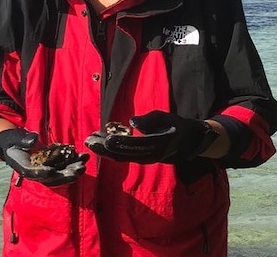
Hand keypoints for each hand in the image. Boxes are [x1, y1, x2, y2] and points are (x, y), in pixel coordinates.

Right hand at [0, 128, 87, 185]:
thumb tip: (34, 140)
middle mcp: (36, 172)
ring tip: (84, 163)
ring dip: (73, 169)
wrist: (14, 144)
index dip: (43, 173)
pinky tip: (84, 156)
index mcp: (24, 168)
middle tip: (78, 170)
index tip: (52, 171)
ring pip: (61, 173)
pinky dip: (74, 161)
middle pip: (52, 178)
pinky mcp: (53, 164)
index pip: (34, 174)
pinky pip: (64, 165)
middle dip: (65, 175)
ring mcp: (46, 169)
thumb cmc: (11, 140)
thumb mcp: (13, 138)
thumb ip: (22, 139)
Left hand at [85, 111, 216, 163]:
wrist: (187, 141)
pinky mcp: (140, 158)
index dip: (119, 143)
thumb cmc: (176, 125)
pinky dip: (110, 151)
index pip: (134, 145)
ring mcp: (144, 159)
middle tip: (89, 140)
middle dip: (104, 148)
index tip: (105, 138)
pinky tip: (100, 143)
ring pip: (121, 157)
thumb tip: (133, 122)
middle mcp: (149, 156)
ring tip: (90, 140)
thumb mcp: (166, 117)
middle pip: (123, 154)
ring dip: (104, 150)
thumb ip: (150, 120)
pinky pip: (124, 157)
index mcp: (157, 145)